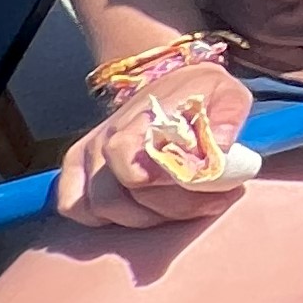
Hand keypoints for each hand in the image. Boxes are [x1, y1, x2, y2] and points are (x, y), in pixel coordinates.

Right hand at [56, 55, 264, 229]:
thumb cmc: (203, 97)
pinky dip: (103, 219)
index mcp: (140, 118)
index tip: (196, 184)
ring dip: (142, 218)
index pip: (125, 157)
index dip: (153, 182)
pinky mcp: (77, 166)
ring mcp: (87, 153)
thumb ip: (227, 117)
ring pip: (99, 208)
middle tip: (208, 202)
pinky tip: (140, 211)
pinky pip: (74, 206)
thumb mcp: (229, 95)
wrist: (175, 83)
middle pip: (115, 196)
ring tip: (181, 207)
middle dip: (165, 209)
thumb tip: (221, 145)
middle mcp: (105, 137)